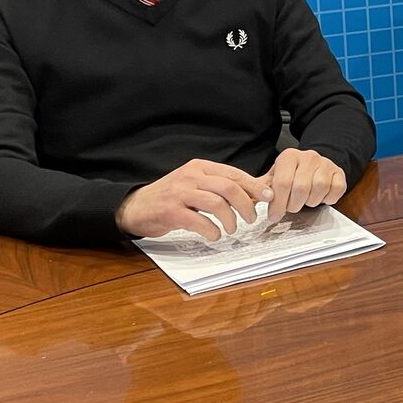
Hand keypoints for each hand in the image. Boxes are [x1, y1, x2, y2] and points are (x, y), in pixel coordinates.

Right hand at [116, 159, 272, 240]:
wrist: (135, 206)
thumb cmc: (170, 197)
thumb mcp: (195, 184)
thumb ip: (218, 187)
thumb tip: (252, 195)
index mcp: (200, 167)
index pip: (234, 174)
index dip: (254, 186)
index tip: (267, 197)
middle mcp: (191, 176)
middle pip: (229, 187)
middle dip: (246, 204)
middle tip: (251, 218)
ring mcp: (180, 193)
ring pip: (217, 203)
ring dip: (231, 220)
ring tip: (231, 229)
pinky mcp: (171, 211)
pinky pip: (200, 221)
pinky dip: (212, 231)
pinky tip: (214, 235)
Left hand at [264, 148, 348, 217]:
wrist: (313, 167)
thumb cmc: (290, 176)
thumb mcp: (274, 178)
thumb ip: (263, 188)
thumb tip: (256, 198)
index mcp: (289, 156)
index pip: (283, 182)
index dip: (278, 203)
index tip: (274, 216)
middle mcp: (308, 157)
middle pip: (301, 188)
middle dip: (293, 205)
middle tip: (290, 208)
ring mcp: (326, 163)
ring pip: (320, 188)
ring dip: (311, 202)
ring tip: (304, 201)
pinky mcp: (339, 172)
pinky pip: (337, 189)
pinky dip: (328, 199)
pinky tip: (320, 197)